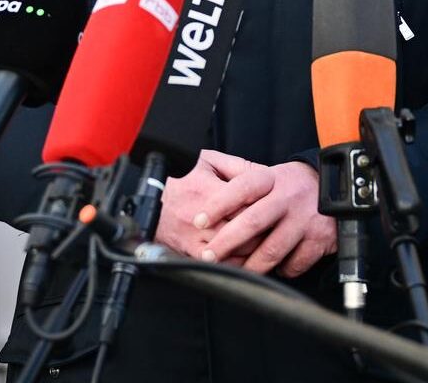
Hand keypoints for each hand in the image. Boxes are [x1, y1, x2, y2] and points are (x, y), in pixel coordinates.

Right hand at [155, 149, 273, 260]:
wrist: (150, 202)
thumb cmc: (182, 180)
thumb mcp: (207, 162)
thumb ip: (239, 166)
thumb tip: (268, 172)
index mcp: (210, 188)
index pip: (248, 203)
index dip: (266, 209)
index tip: (276, 212)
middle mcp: (203, 214)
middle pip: (246, 228)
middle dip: (265, 231)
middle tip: (276, 231)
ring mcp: (197, 234)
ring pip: (237, 248)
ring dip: (254, 250)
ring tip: (266, 246)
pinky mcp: (191, 251)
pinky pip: (221, 263)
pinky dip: (237, 264)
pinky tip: (246, 260)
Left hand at [199, 160, 335, 277]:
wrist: (338, 187)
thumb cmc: (291, 184)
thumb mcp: (267, 171)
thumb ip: (236, 171)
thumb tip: (201, 161)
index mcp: (271, 179)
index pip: (241, 188)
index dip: (218, 204)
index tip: (198, 220)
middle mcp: (287, 198)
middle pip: (253, 222)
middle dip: (226, 242)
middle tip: (207, 256)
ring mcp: (304, 220)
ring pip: (272, 249)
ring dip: (251, 265)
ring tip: (236, 272)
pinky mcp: (319, 240)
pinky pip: (294, 263)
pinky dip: (282, 270)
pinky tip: (274, 268)